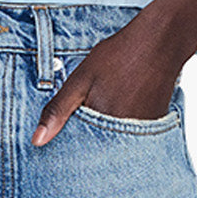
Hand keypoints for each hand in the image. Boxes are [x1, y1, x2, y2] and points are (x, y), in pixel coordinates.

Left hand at [31, 16, 183, 145]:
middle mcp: (125, 137)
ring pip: (114, 144)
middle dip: (86, 143)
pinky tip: (119, 105)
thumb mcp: (80, 80)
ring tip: (106, 105)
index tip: (62, 143)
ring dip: (104, 134)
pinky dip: (120, 127)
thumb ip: (58, 110)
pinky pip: (130, 136)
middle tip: (86, 120)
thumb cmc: (120, 57)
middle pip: (98, 152)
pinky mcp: (153, 126)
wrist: (159, 43)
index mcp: (103, 128)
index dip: (68, 148)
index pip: (80, 154)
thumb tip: (37, 140)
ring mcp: (141, 133)